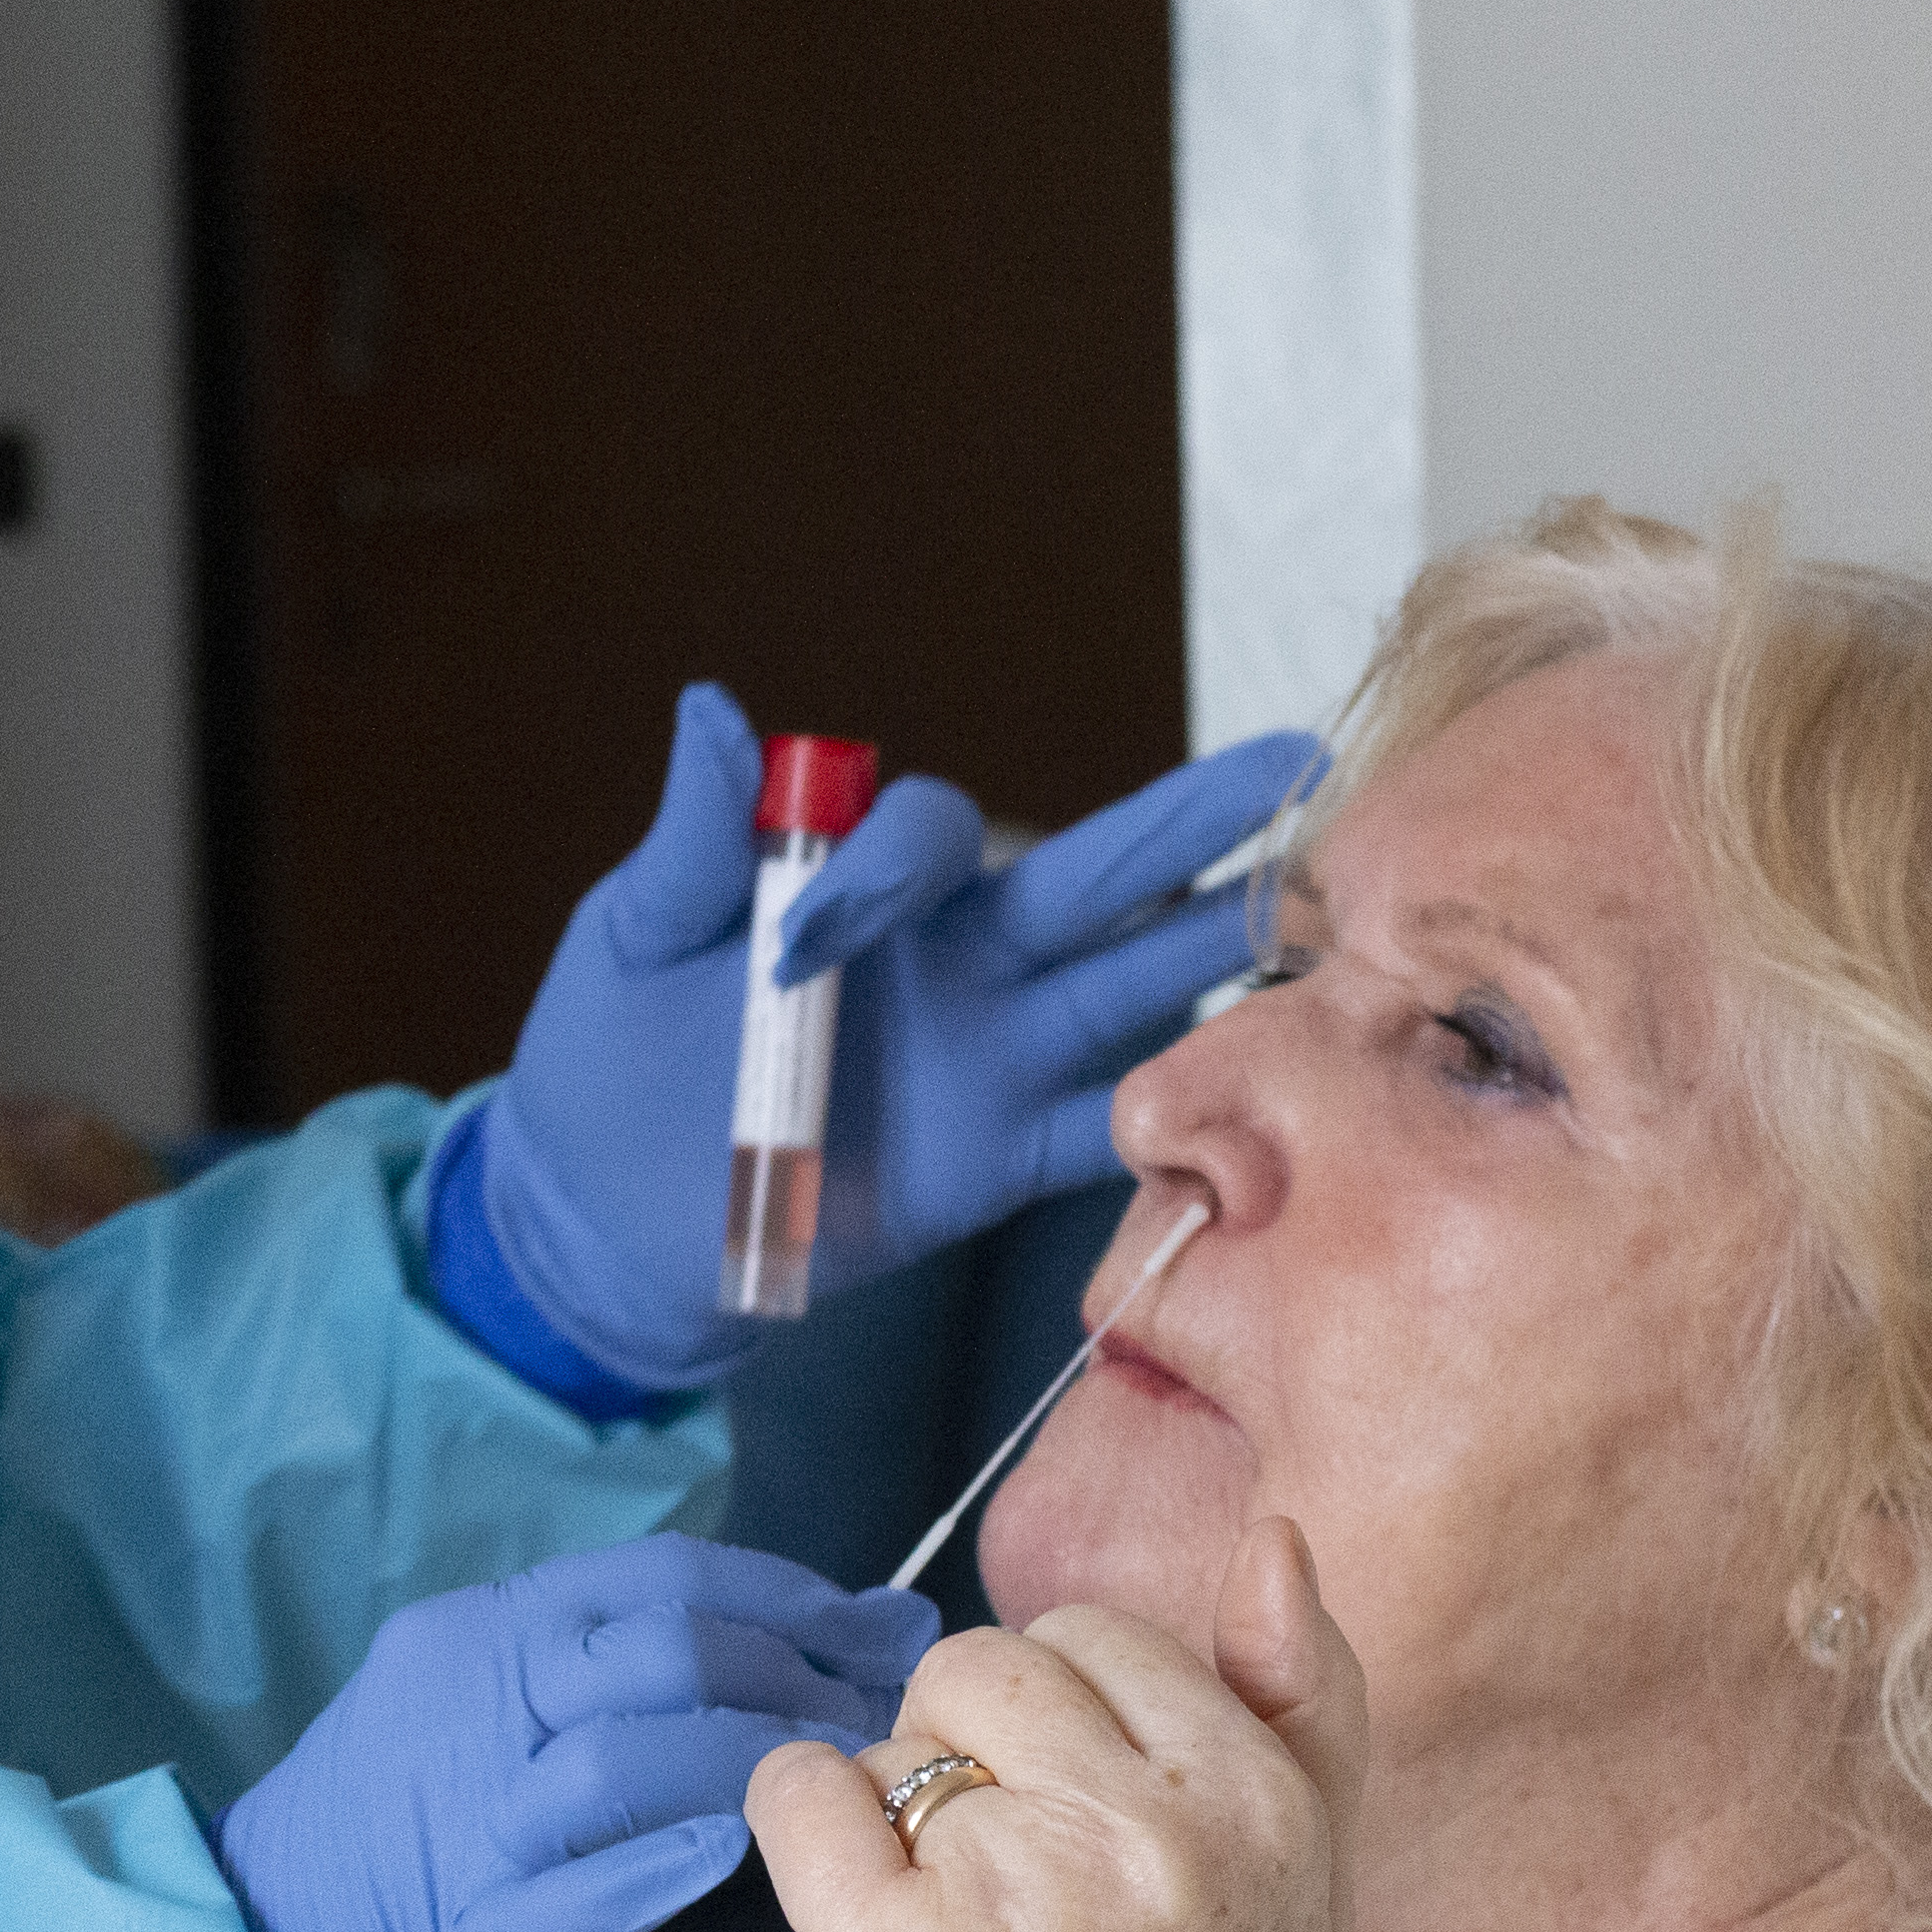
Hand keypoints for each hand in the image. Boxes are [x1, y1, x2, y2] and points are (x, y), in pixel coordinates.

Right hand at [215, 1537, 935, 1931]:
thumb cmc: (418, 1837)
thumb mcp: (498, 1717)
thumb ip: (624, 1676)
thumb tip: (810, 1632)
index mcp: (483, 1637)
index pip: (661, 1577)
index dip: (793, 1596)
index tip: (880, 1631)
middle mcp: (472, 1705)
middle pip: (657, 1650)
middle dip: (795, 1677)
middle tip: (877, 1724)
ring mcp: (463, 1823)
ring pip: (615, 1759)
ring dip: (749, 1763)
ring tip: (835, 1789)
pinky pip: (562, 1897)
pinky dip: (651, 1873)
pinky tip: (730, 1859)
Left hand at [471, 687, 1322, 1395]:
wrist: (598, 1221)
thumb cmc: (606, 1059)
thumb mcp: (634, 940)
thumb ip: (694, 840)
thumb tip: (714, 710)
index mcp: (867, 894)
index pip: (932, 834)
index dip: (890, 865)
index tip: (794, 941)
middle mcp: (951, 962)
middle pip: (1091, 881)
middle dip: (1193, 823)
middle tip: (1297, 763)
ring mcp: (982, 1062)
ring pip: (1128, 991)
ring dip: (1222, 952)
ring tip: (1332, 910)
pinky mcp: (986, 1165)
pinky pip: (1100, 1136)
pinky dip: (1176, 1121)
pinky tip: (1262, 1092)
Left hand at [745, 1524, 1364, 1931]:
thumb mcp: (1293, 1908)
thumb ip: (1303, 1714)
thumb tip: (1278, 1537)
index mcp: (1267, 1811)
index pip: (1100, 1637)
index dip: (1057, 1742)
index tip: (1080, 1868)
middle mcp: (1163, 1840)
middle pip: (983, 1664)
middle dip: (965, 1769)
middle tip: (1007, 1925)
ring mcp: (1025, 1895)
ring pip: (888, 1738)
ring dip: (889, 1832)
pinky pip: (796, 1793)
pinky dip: (799, 1857)